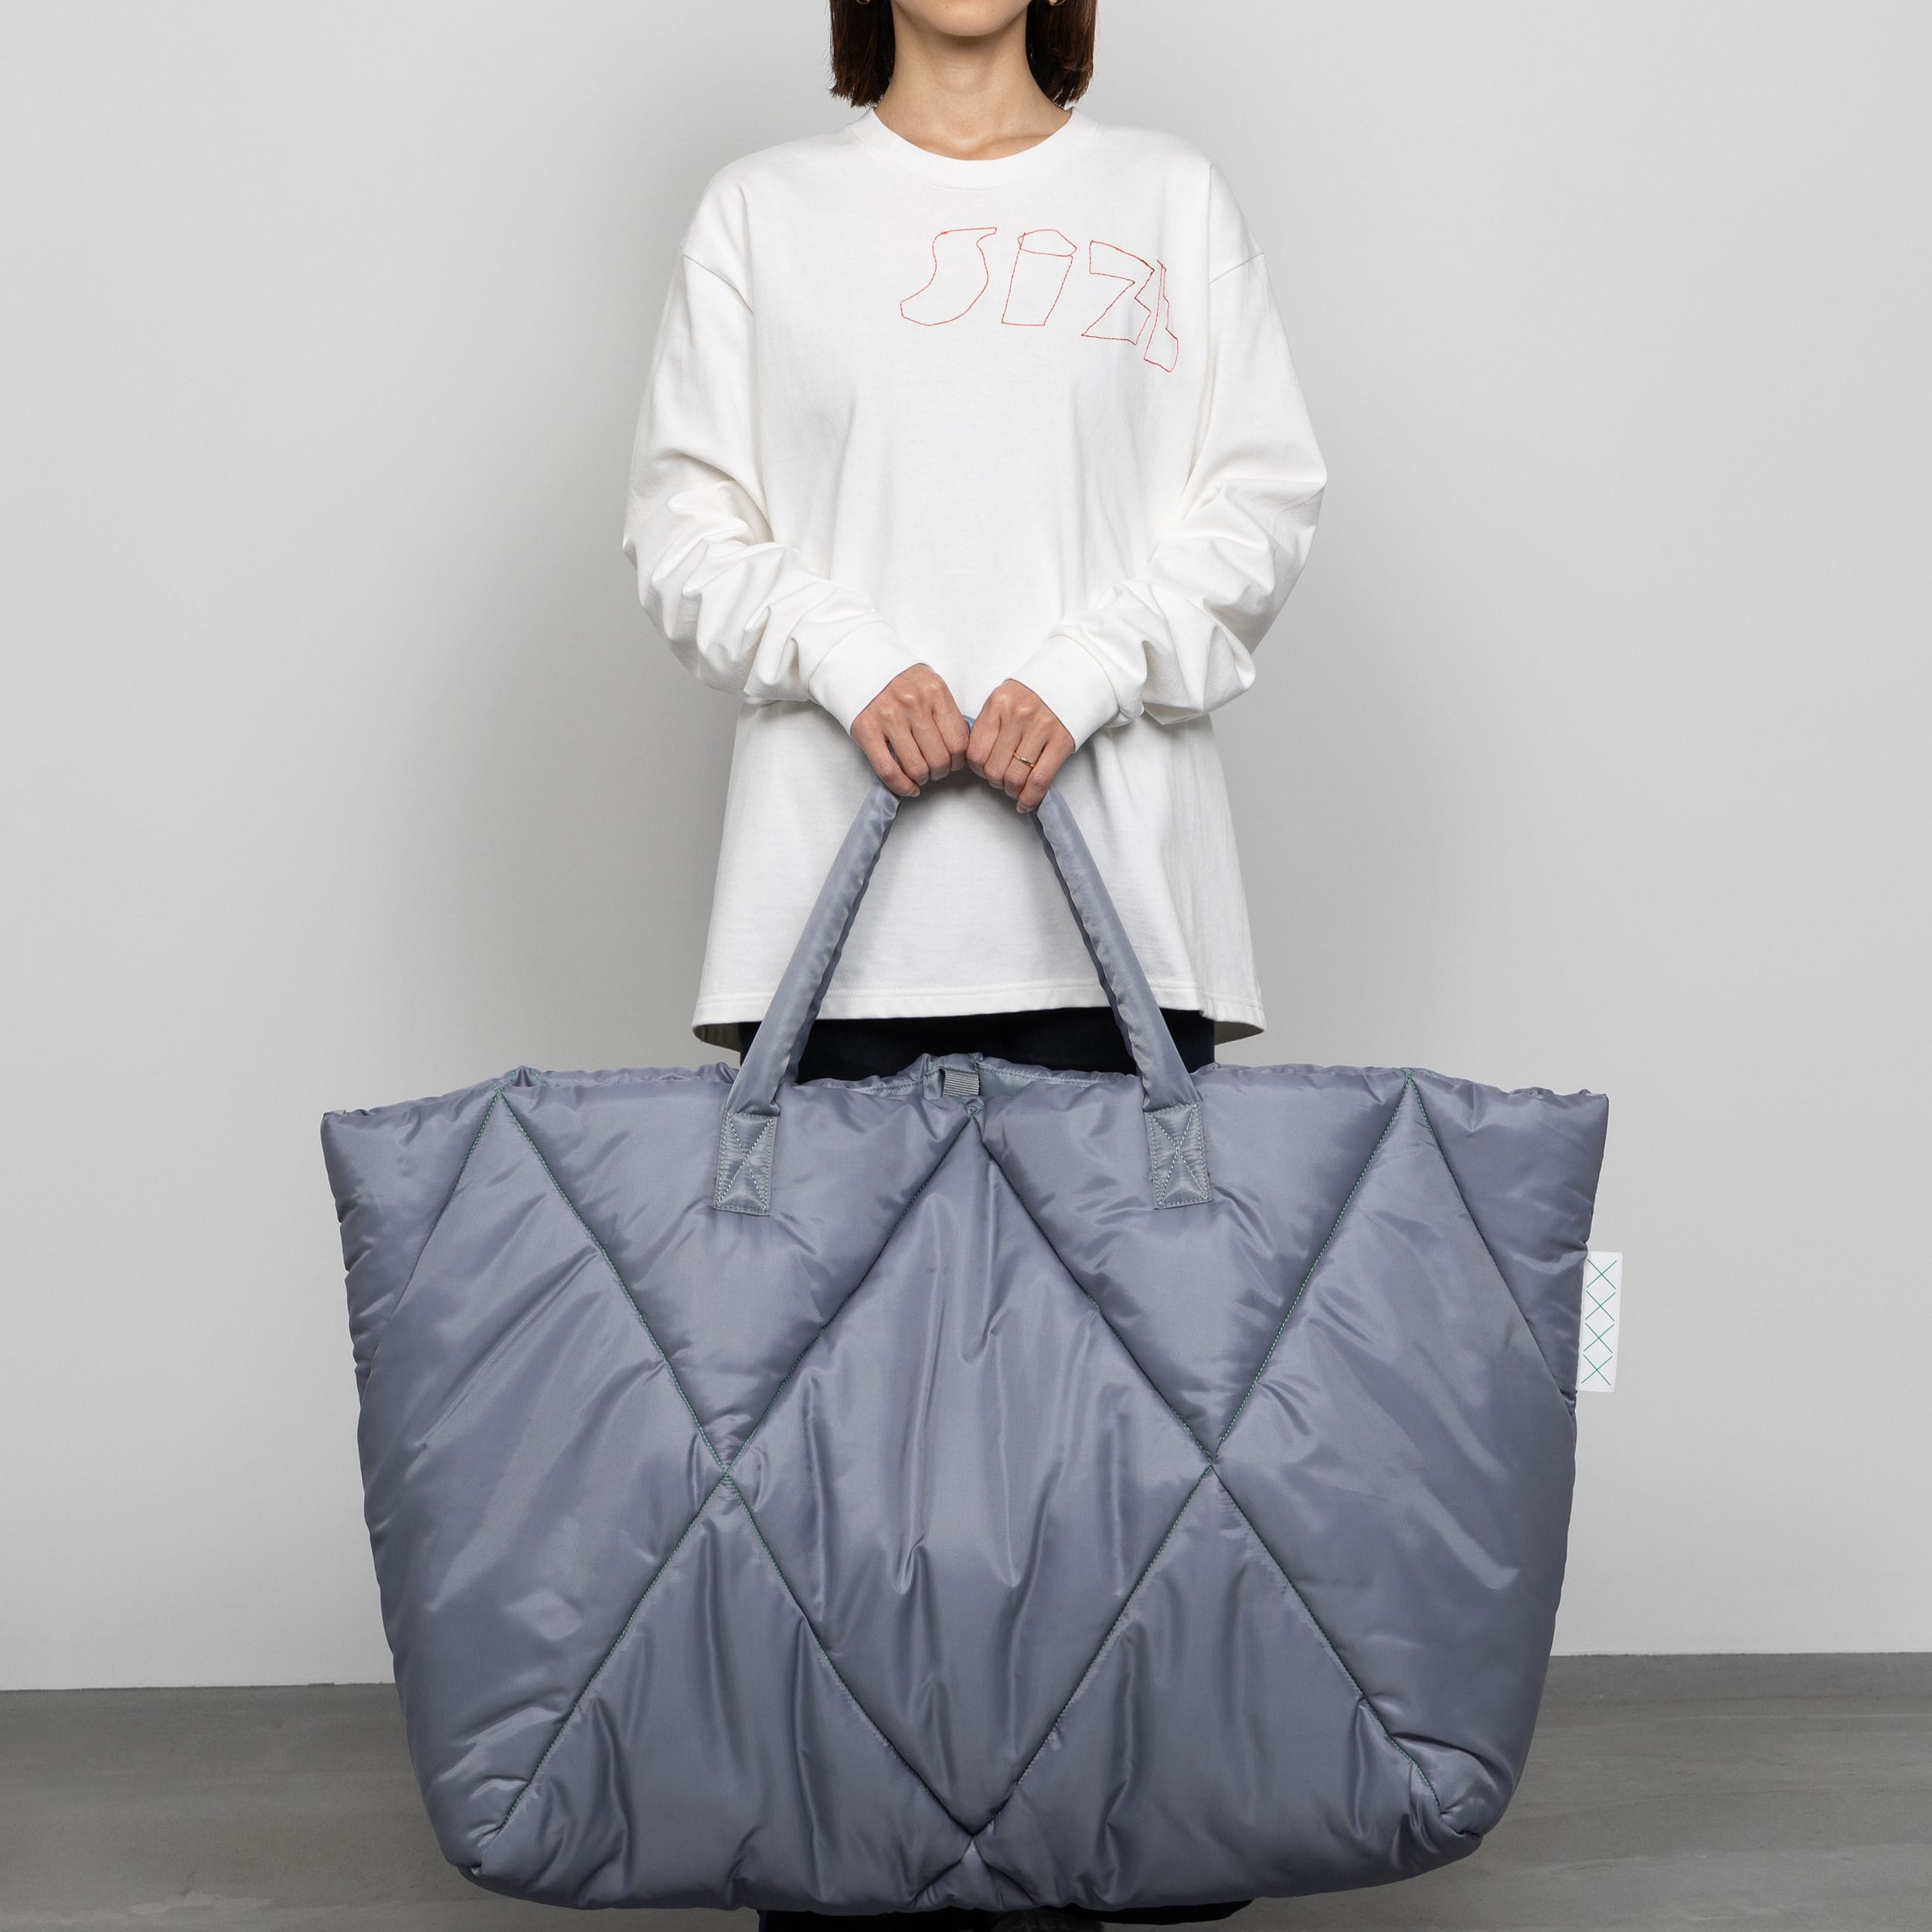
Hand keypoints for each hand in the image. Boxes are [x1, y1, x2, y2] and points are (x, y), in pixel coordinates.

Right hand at [850, 664, 969, 798]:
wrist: (858, 664)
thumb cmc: (898, 679)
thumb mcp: (929, 683)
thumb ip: (944, 711)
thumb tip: (959, 747)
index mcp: (934, 691)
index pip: (959, 742)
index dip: (959, 760)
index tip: (954, 762)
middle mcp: (913, 703)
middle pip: (940, 758)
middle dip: (941, 772)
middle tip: (936, 770)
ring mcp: (888, 717)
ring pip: (917, 768)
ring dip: (922, 779)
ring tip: (920, 774)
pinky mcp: (866, 730)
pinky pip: (889, 771)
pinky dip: (902, 786)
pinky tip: (908, 786)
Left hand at [967, 680, 1073, 811]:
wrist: (1074, 678)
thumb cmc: (1035, 693)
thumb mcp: (1005, 698)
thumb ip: (990, 724)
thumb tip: (977, 760)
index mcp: (998, 704)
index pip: (975, 751)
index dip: (977, 769)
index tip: (984, 771)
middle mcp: (1017, 715)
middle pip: (993, 768)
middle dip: (994, 781)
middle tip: (1001, 779)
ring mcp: (1041, 728)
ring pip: (1015, 777)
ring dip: (1011, 790)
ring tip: (1014, 788)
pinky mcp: (1062, 741)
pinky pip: (1039, 780)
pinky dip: (1030, 798)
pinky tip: (1025, 803)